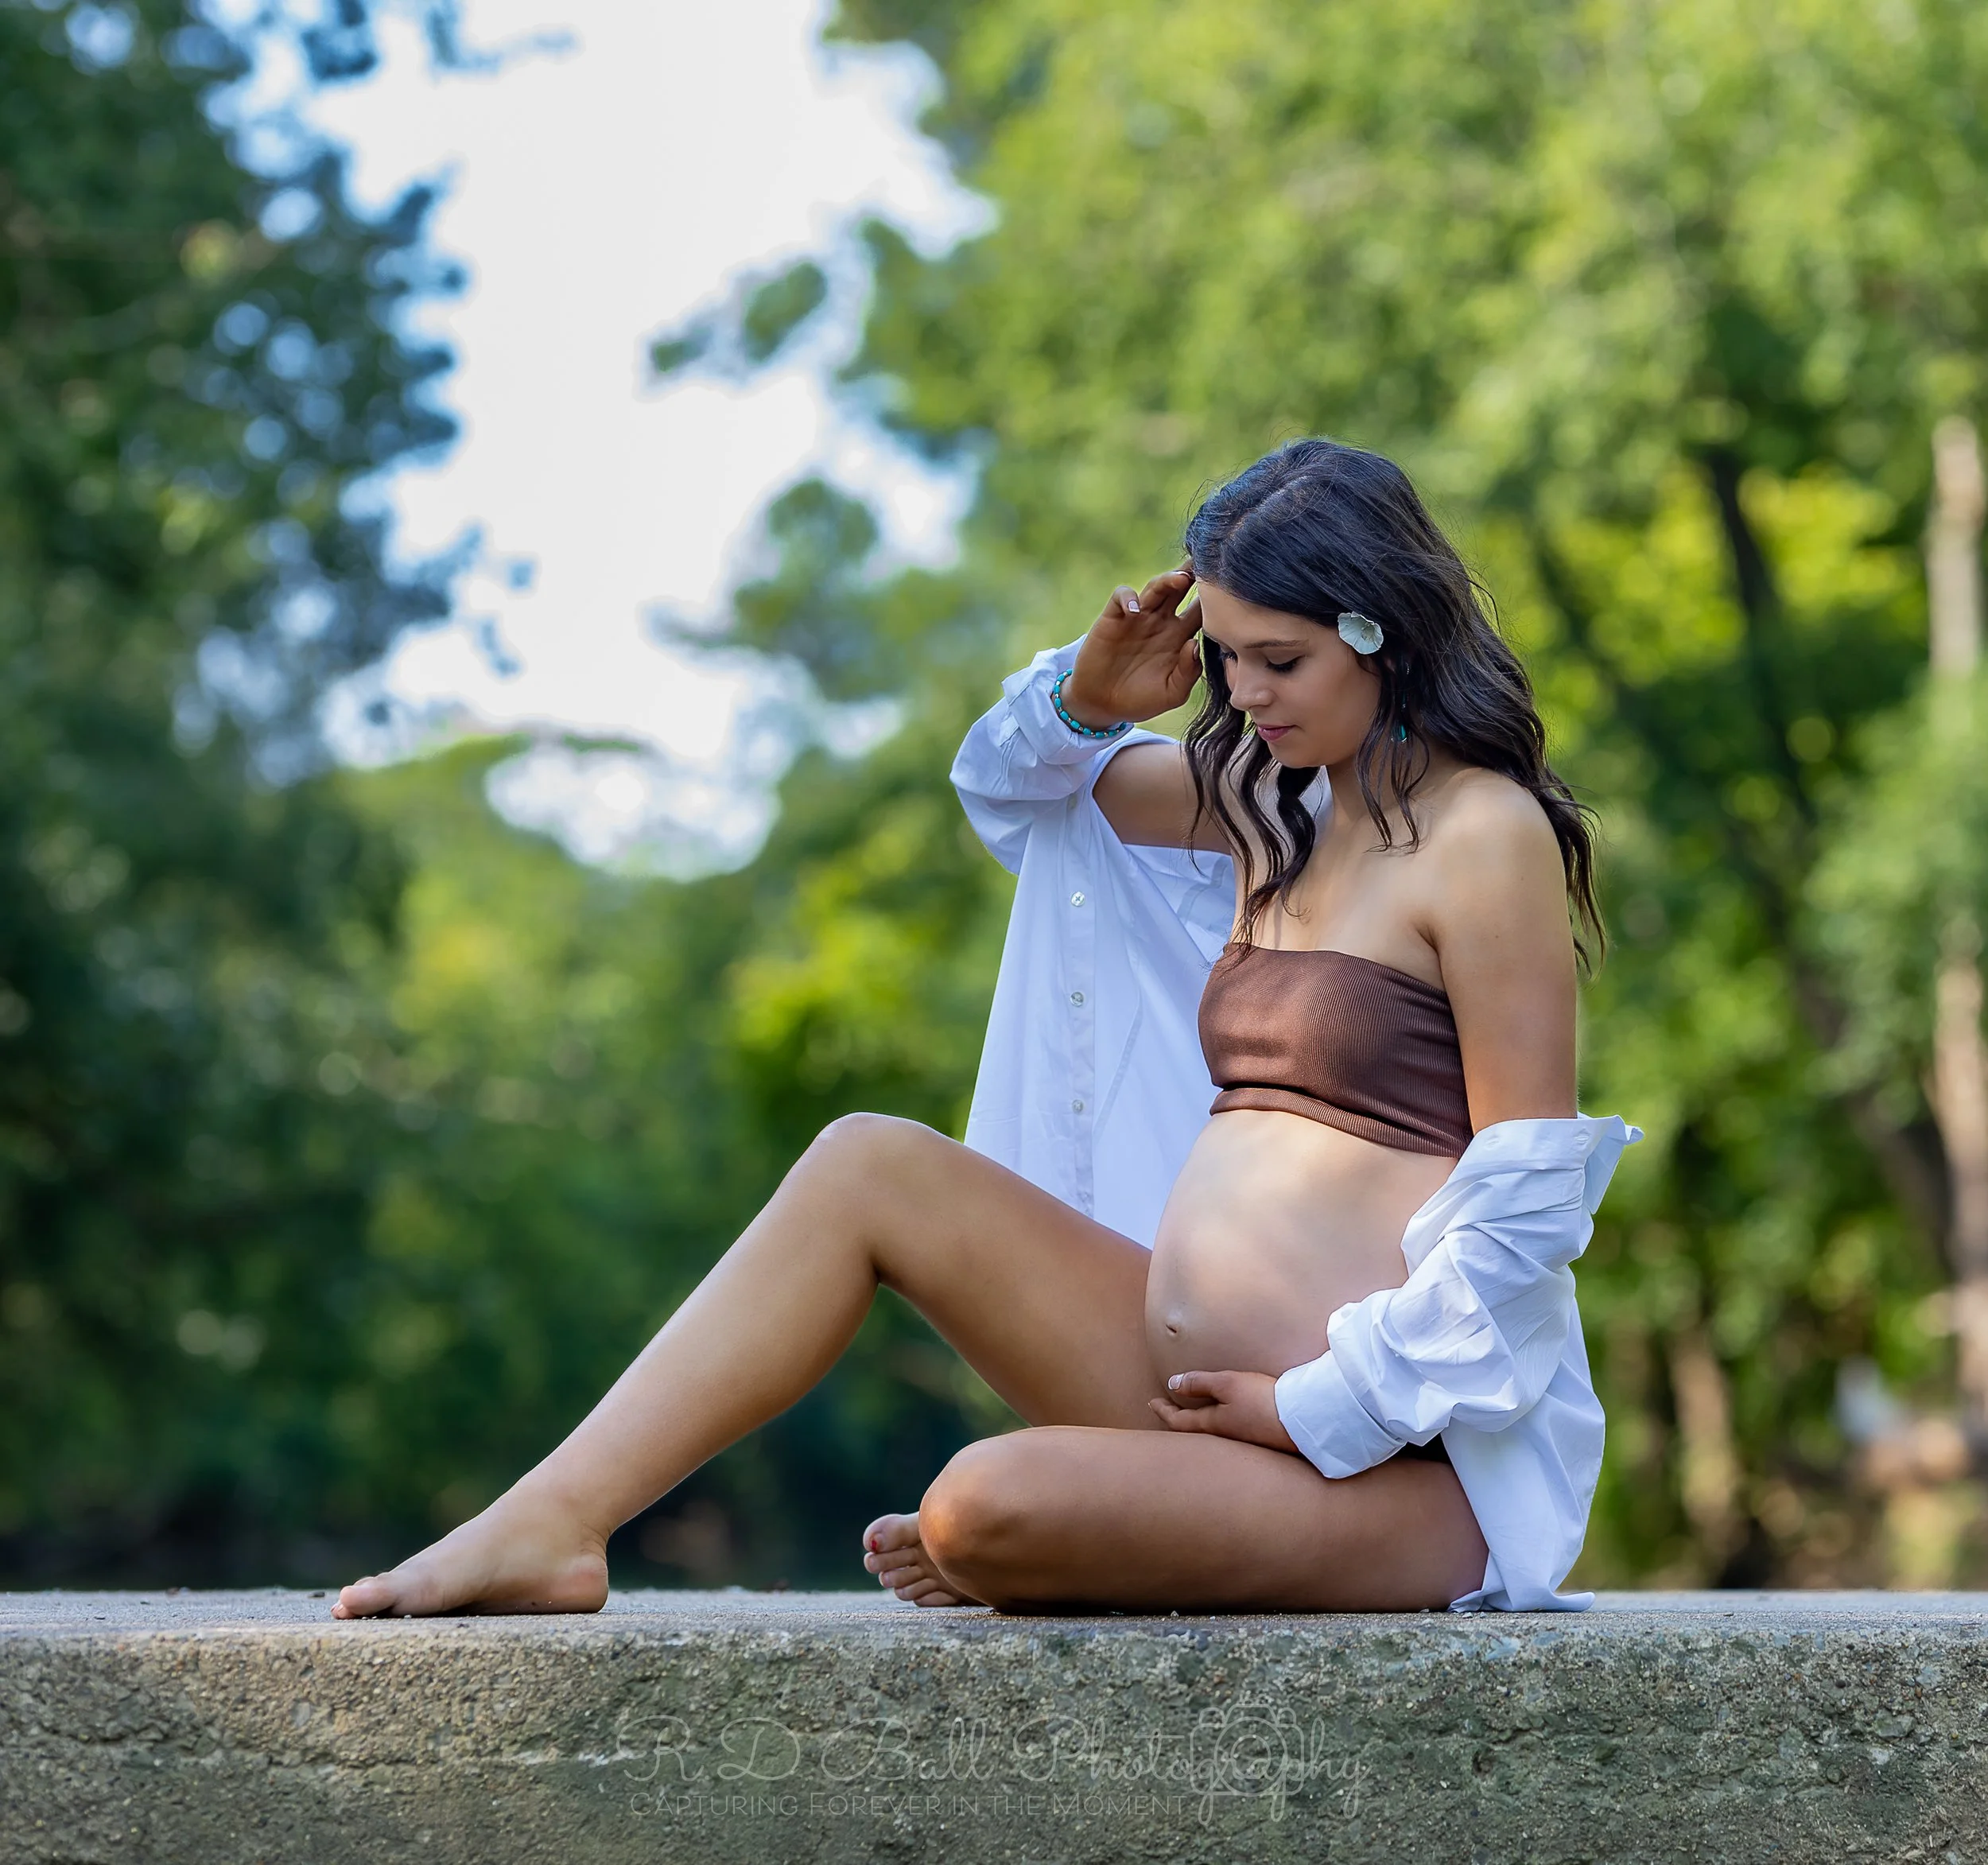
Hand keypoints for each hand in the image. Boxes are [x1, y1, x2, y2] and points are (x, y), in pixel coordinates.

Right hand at [1060, 565, 1203, 727]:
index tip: (1229, 592)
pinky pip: (1121, 597)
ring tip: (1181, 578)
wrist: (1103, 705)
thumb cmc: (1141, 699)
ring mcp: (1138, 617)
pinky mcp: (1113, 617)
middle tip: (1209, 564)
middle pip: (1181, 589)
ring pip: (1156, 587)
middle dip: (1195, 574)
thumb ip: (1188, 673)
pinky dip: (1127, 597)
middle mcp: (1162, 621)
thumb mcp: (1171, 693)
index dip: (1213, 600)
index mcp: (1180, 637)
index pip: (1202, 610)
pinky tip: (1134, 610)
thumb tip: (1195, 645)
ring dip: (1168, 579)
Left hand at [1149, 1369, 1298, 1453]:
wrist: (1304, 1420)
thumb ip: (1200, 1383)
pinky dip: (1218, 1423)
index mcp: (1213, 1425)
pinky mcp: (1260, 1437)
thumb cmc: (1262, 1400)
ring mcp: (1243, 1439)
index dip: (1163, 1411)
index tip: (1151, 1402)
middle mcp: (1226, 1436)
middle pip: (1193, 1431)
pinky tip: (1227, 1417)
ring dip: (1197, 1422)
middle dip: (1177, 1420)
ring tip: (1192, 1412)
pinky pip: (1230, 1431)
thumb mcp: (1228, 1384)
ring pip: (1212, 1432)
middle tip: (1166, 1410)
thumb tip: (1172, 1384)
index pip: (1179, 1421)